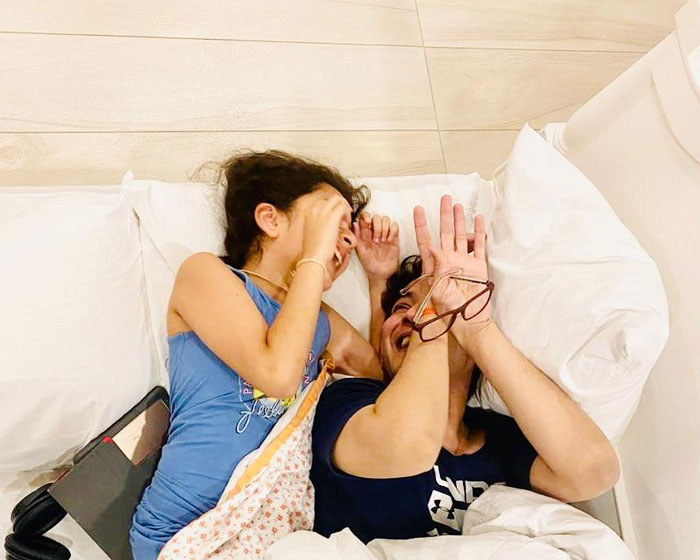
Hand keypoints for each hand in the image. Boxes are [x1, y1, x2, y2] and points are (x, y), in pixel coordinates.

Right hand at [299, 190, 351, 263]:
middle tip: (345, 214)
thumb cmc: (313, 250)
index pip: (322, 202)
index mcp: (308, 212)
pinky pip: (343, 207)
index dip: (332, 207)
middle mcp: (314, 209)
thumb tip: (324, 223)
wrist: (313, 257)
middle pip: (330, 199)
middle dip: (339, 205)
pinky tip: (347, 223)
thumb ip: (317, 223)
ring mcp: (322, 212)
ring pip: (337, 199)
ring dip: (344, 207)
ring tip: (347, 219)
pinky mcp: (332, 217)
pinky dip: (347, 213)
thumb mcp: (311, 232)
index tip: (336, 215)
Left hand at [353, 212, 398, 279]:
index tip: (367, 222)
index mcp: (364, 233)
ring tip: (383, 241)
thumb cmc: (369, 264)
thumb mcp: (360, 251)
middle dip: (376, 227)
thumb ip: (357, 236)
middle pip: (376, 217)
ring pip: (386, 219)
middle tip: (376, 239)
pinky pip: (395, 226)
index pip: (365, 216)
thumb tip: (354, 223)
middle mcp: (374, 231)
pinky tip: (389, 240)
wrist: (380, 273)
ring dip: (384, 229)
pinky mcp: (393, 238)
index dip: (366, 216)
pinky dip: (392, 231)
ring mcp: (384, 234)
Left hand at [413, 195, 490, 325]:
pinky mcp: (478, 265)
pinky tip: (478, 219)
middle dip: (443, 215)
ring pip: (460, 235)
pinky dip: (478, 232)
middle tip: (444, 198)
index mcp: (435, 265)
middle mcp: (448, 260)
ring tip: (457, 205)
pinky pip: (478, 245)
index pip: (425, 241)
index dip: (421, 225)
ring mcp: (463, 261)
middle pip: (444, 232)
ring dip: (459, 220)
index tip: (418, 209)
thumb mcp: (438, 289)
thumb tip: (432, 247)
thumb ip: (436, 267)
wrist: (469, 319)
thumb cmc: (450, 309)